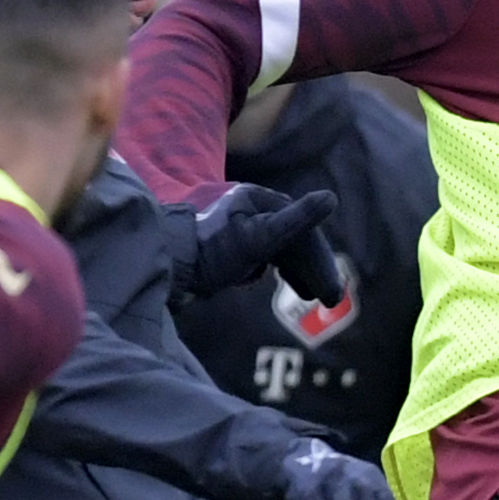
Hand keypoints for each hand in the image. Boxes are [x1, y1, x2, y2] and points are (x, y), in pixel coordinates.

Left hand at [173, 183, 342, 307]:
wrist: (167, 264)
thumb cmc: (212, 251)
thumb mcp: (258, 237)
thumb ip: (295, 220)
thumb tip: (330, 198)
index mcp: (260, 201)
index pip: (303, 230)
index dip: (321, 261)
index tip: (332, 292)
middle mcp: (252, 210)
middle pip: (294, 240)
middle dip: (314, 270)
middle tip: (330, 301)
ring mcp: (241, 227)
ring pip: (281, 250)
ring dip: (300, 272)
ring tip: (311, 296)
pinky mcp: (231, 245)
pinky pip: (265, 255)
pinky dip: (280, 270)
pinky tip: (284, 284)